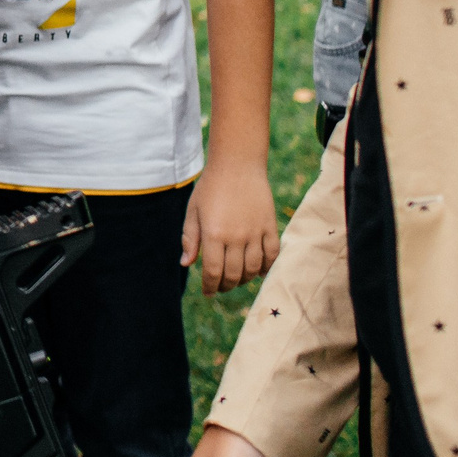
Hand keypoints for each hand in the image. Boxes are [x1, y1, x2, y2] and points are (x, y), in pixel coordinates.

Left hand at [183, 157, 279, 295]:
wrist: (237, 164)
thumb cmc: (210, 187)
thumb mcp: (193, 211)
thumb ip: (190, 238)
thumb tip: (186, 264)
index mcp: (213, 234)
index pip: (213, 272)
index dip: (210, 286)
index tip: (208, 292)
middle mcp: (235, 236)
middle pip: (233, 275)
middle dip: (225, 286)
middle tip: (221, 287)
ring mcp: (255, 232)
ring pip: (253, 269)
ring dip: (244, 280)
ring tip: (237, 279)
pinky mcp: (270, 226)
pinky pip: (272, 255)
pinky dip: (266, 267)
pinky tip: (257, 270)